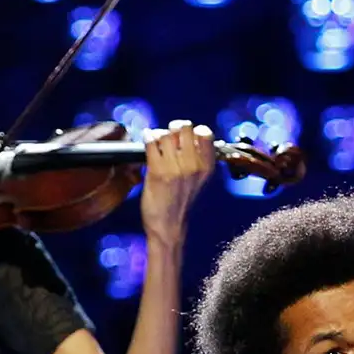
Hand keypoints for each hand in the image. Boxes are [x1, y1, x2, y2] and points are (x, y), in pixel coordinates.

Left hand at [138, 119, 216, 240]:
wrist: (168, 226)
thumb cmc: (180, 203)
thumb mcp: (198, 180)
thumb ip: (197, 159)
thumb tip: (187, 135)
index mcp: (207, 166)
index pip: (205, 133)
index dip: (192, 131)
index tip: (183, 138)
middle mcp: (193, 165)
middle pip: (184, 127)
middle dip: (174, 129)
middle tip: (168, 138)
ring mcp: (175, 168)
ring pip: (166, 133)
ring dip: (158, 135)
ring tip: (155, 143)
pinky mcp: (157, 172)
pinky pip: (151, 142)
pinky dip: (147, 137)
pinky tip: (146, 140)